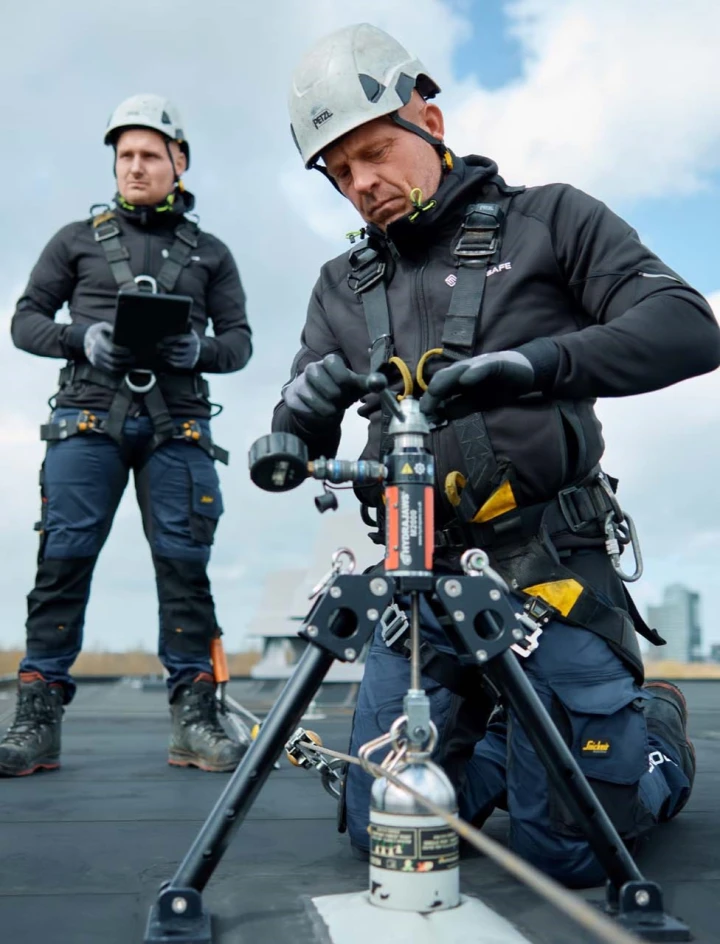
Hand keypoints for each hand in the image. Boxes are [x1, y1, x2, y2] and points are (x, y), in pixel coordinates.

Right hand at [83, 322, 133, 373]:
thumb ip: (112, 329)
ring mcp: (95, 359)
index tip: (129, 351)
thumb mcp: (104, 326)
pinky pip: (109, 371)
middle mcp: (95, 351)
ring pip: (112, 367)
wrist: (88, 337)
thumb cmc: (100, 331)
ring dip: (123, 367)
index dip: (122, 351)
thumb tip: (125, 335)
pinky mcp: (96, 364)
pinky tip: (125, 367)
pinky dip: (118, 371)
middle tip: (134, 358)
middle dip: (125, 360)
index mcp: (97, 340)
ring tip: (131, 364)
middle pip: (113, 360)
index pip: (112, 349)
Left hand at [156, 330, 201, 369]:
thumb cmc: (190, 339)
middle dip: (165, 348)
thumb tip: (165, 338)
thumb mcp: (188, 333)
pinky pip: (177, 364)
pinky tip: (165, 358)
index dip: (169, 340)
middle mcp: (193, 350)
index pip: (178, 339)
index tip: (162, 340)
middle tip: (158, 346)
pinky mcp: (189, 365)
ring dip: (166, 355)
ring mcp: (191, 358)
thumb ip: (179, 331)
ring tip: (160, 352)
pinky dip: (170, 361)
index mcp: (193, 340)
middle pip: (175, 349)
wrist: (203, 351)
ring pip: (175, 357)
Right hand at [282, 353, 367, 421]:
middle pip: (329, 388)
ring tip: (331, 407)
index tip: (348, 388)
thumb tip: (381, 382)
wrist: (320, 406)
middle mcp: (312, 368)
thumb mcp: (357, 387)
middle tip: (340, 401)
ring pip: (317, 401)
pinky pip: (306, 410)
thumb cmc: (341, 392)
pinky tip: (318, 412)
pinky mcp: (291, 397)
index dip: (343, 379)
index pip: (334, 363)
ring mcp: (300, 383)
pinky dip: (316, 415)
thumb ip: (369, 383)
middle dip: (339, 400)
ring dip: (329, 410)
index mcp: (330, 361)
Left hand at [419, 351, 534, 416]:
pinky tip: (466, 380)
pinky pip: (482, 367)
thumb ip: (460, 408)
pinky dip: (473, 373)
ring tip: (435, 391)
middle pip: (442, 378)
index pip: (438, 390)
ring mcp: (478, 364)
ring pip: (457, 370)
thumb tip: (440, 417)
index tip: (420, 419)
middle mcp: (464, 370)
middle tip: (424, 410)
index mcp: (458, 380)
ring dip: (445, 381)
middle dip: (431, 394)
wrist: (525, 373)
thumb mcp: (477, 403)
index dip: (429, 402)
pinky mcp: (495, 362)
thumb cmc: (498, 387)